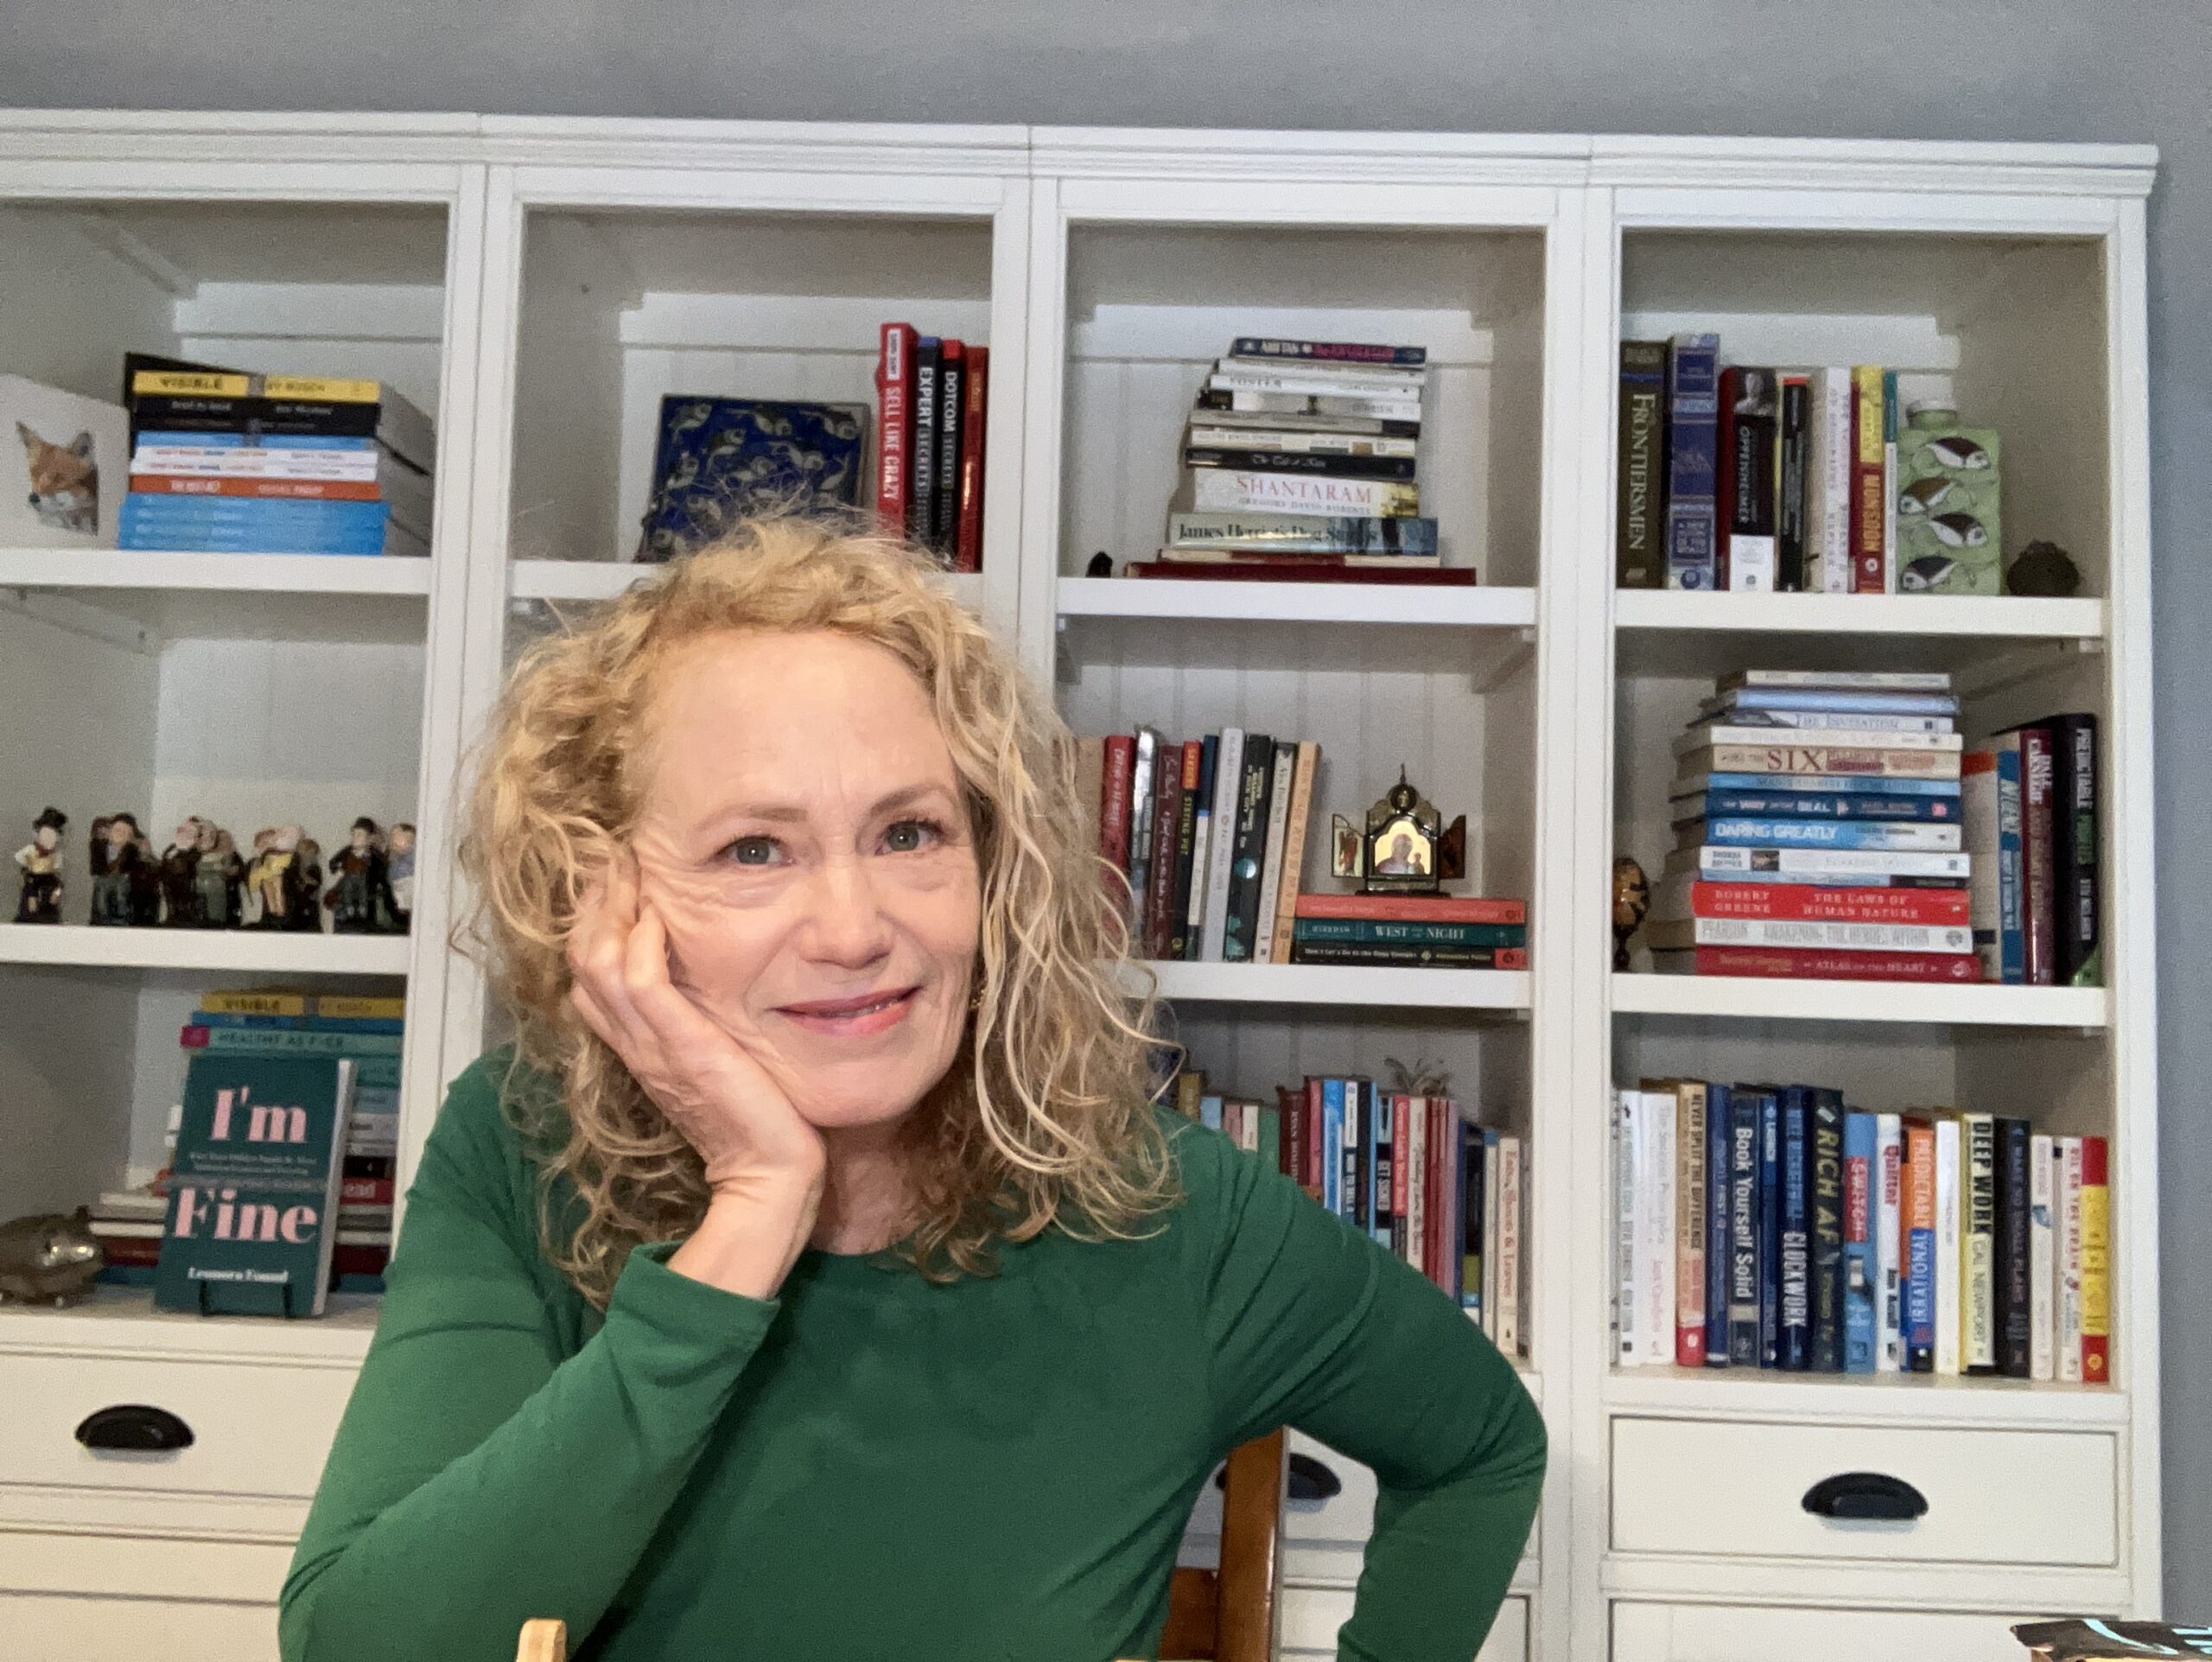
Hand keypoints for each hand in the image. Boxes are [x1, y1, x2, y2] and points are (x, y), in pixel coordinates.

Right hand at [567, 855, 824, 1296]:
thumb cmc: (756, 1120)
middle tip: (614, 859)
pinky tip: (657, 916)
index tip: (616, 880)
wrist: (771, 1176)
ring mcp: (653, 1046)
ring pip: (598, 963)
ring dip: (610, 910)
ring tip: (628, 871)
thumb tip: (705, 987)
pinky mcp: (683, 1048)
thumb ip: (698, 1026)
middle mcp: (636, 1043)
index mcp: (640, 1046)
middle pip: (582, 960)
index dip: (593, 924)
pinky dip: (640, 944)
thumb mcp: (715, 1061)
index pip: (589, 976)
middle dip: (594, 903)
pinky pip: (641, 983)